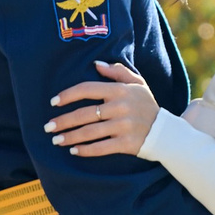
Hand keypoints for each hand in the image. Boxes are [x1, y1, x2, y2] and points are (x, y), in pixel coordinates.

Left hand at [44, 61, 158, 158]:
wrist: (166, 131)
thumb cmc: (146, 105)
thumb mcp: (137, 83)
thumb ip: (117, 71)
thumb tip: (96, 64)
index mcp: (120, 90)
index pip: (87, 89)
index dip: (68, 95)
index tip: (53, 102)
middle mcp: (120, 107)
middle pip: (84, 114)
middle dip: (63, 121)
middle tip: (48, 127)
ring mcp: (123, 126)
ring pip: (89, 132)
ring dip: (69, 137)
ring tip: (55, 140)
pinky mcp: (126, 143)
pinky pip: (101, 148)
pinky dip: (85, 150)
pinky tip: (73, 151)